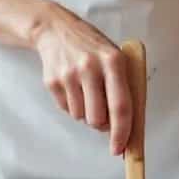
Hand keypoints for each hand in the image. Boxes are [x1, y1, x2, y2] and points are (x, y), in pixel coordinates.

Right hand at [32, 5, 131, 154]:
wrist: (56, 30)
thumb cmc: (92, 48)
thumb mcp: (115, 57)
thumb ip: (123, 88)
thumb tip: (126, 127)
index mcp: (113, 62)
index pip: (120, 106)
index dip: (122, 132)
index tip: (120, 148)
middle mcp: (90, 68)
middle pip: (97, 119)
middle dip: (101, 125)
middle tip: (103, 116)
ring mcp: (69, 75)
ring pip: (80, 117)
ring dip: (86, 113)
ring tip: (86, 92)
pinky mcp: (52, 81)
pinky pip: (66, 110)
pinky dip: (73, 106)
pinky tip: (74, 88)